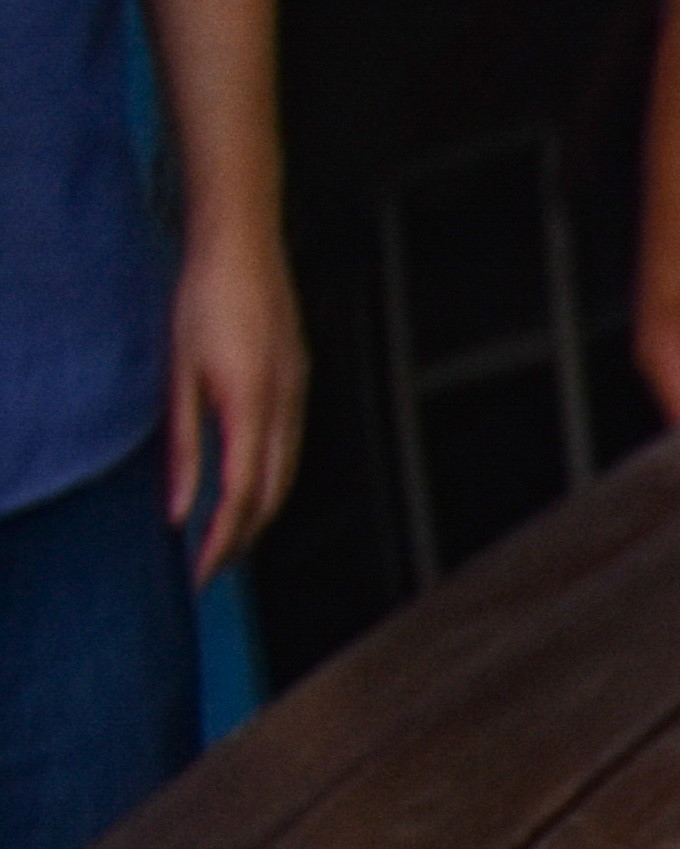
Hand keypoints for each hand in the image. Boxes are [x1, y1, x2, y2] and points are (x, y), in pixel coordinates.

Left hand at [164, 214, 301, 579]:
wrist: (243, 244)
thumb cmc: (202, 296)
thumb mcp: (177, 373)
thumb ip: (183, 444)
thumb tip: (180, 508)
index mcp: (252, 404)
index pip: (242, 494)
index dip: (223, 539)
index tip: (201, 570)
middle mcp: (286, 406)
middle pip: (273, 494)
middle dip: (243, 536)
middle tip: (212, 567)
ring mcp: (299, 394)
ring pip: (287, 474)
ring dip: (259, 511)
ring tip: (227, 535)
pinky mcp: (298, 382)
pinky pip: (290, 446)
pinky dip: (270, 477)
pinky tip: (247, 482)